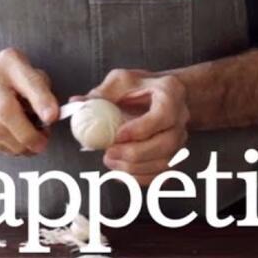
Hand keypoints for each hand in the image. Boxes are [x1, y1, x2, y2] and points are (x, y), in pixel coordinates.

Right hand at [0, 48, 58, 155]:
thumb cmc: (10, 78)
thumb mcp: (30, 72)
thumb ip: (43, 91)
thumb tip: (52, 117)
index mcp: (11, 62)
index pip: (28, 81)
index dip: (41, 100)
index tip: (53, 117)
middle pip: (6, 110)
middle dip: (27, 133)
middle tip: (43, 144)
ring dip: (19, 145)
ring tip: (33, 146)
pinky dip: (7, 148)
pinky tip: (18, 147)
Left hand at [81, 68, 190, 185]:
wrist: (164, 96)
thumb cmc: (143, 87)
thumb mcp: (122, 80)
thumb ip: (102, 93)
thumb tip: (77, 104)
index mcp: (170, 93)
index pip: (163, 115)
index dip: (140, 129)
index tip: (117, 136)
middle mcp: (181, 117)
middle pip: (167, 143)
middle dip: (135, 153)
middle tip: (109, 153)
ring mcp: (180, 137)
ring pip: (165, 162)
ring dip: (135, 168)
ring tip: (110, 161)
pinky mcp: (175, 154)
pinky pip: (162, 174)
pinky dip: (141, 178)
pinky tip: (121, 173)